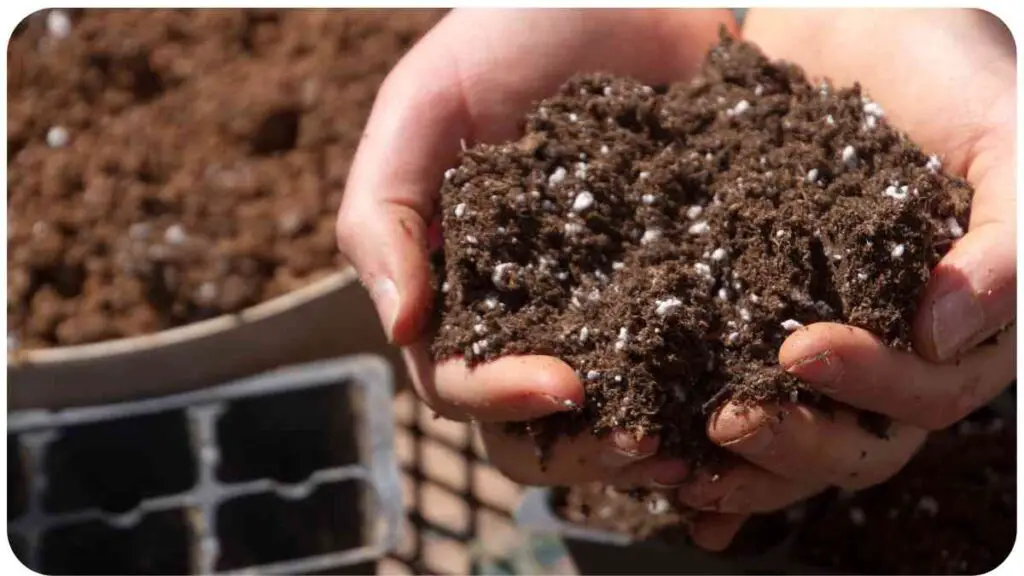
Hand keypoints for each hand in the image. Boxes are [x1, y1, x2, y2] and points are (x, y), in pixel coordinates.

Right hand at [336, 9, 735, 486]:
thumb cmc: (512, 31)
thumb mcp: (425, 103)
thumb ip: (386, 212)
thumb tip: (402, 328)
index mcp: (459, 284)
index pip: (459, 378)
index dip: (501, 396)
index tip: (565, 385)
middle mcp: (529, 310)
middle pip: (533, 425)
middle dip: (580, 446)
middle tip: (642, 444)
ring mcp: (606, 304)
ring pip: (611, 414)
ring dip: (645, 445)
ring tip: (696, 446)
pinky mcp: (683, 286)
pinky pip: (689, 366)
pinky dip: (707, 401)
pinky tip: (742, 407)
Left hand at [684, 8, 1016, 550]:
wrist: (850, 24)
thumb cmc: (940, 68)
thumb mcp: (1000, 132)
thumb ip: (1007, 233)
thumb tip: (947, 334)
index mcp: (961, 323)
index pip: (927, 394)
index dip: (870, 385)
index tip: (801, 348)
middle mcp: (891, 350)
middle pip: (855, 439)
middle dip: (793, 439)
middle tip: (724, 420)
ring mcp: (820, 340)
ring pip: (793, 435)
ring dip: (740, 467)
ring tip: (674, 466)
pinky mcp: (750, 323)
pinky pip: (731, 396)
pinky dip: (702, 448)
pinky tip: (663, 475)